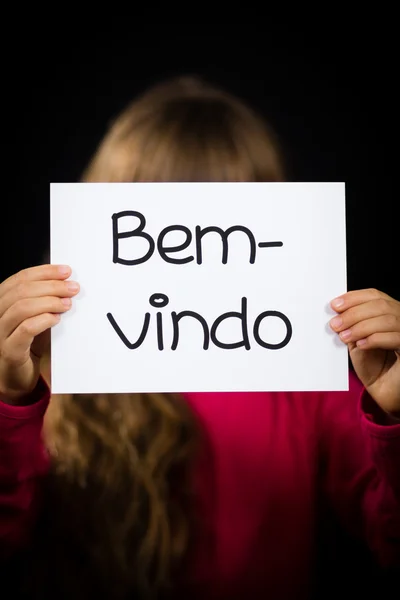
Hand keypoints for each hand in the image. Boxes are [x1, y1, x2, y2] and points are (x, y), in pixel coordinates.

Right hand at [0, 264, 78, 402]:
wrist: (15, 376)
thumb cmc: (27, 343)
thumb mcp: (35, 317)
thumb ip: (43, 300)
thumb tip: (66, 282)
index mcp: (2, 302)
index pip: (20, 279)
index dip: (44, 272)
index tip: (66, 271)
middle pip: (21, 291)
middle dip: (51, 286)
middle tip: (73, 288)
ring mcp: (0, 332)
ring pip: (21, 308)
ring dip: (49, 302)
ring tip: (67, 304)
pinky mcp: (9, 350)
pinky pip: (25, 330)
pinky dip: (43, 320)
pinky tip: (56, 319)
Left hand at [330, 289, 399, 415]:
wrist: (382, 389)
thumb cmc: (371, 363)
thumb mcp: (357, 340)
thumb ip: (350, 325)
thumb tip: (335, 313)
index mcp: (390, 311)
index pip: (375, 295)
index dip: (354, 298)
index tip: (334, 305)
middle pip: (381, 305)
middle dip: (354, 313)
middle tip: (335, 324)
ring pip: (388, 320)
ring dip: (361, 327)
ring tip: (344, 336)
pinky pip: (396, 338)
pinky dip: (375, 339)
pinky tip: (360, 345)